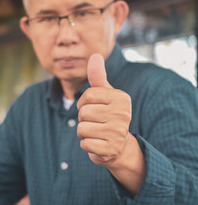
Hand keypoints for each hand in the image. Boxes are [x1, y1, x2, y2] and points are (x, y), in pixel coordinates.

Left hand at [76, 53, 131, 168]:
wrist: (119, 146)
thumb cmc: (108, 115)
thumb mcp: (105, 95)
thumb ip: (98, 77)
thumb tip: (95, 55)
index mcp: (122, 98)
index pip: (88, 95)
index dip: (83, 102)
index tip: (92, 107)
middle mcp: (123, 114)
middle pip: (84, 113)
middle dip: (83, 119)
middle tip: (96, 122)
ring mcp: (118, 133)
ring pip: (81, 129)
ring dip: (84, 132)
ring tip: (96, 132)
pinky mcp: (111, 149)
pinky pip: (85, 144)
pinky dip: (87, 145)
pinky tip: (98, 143)